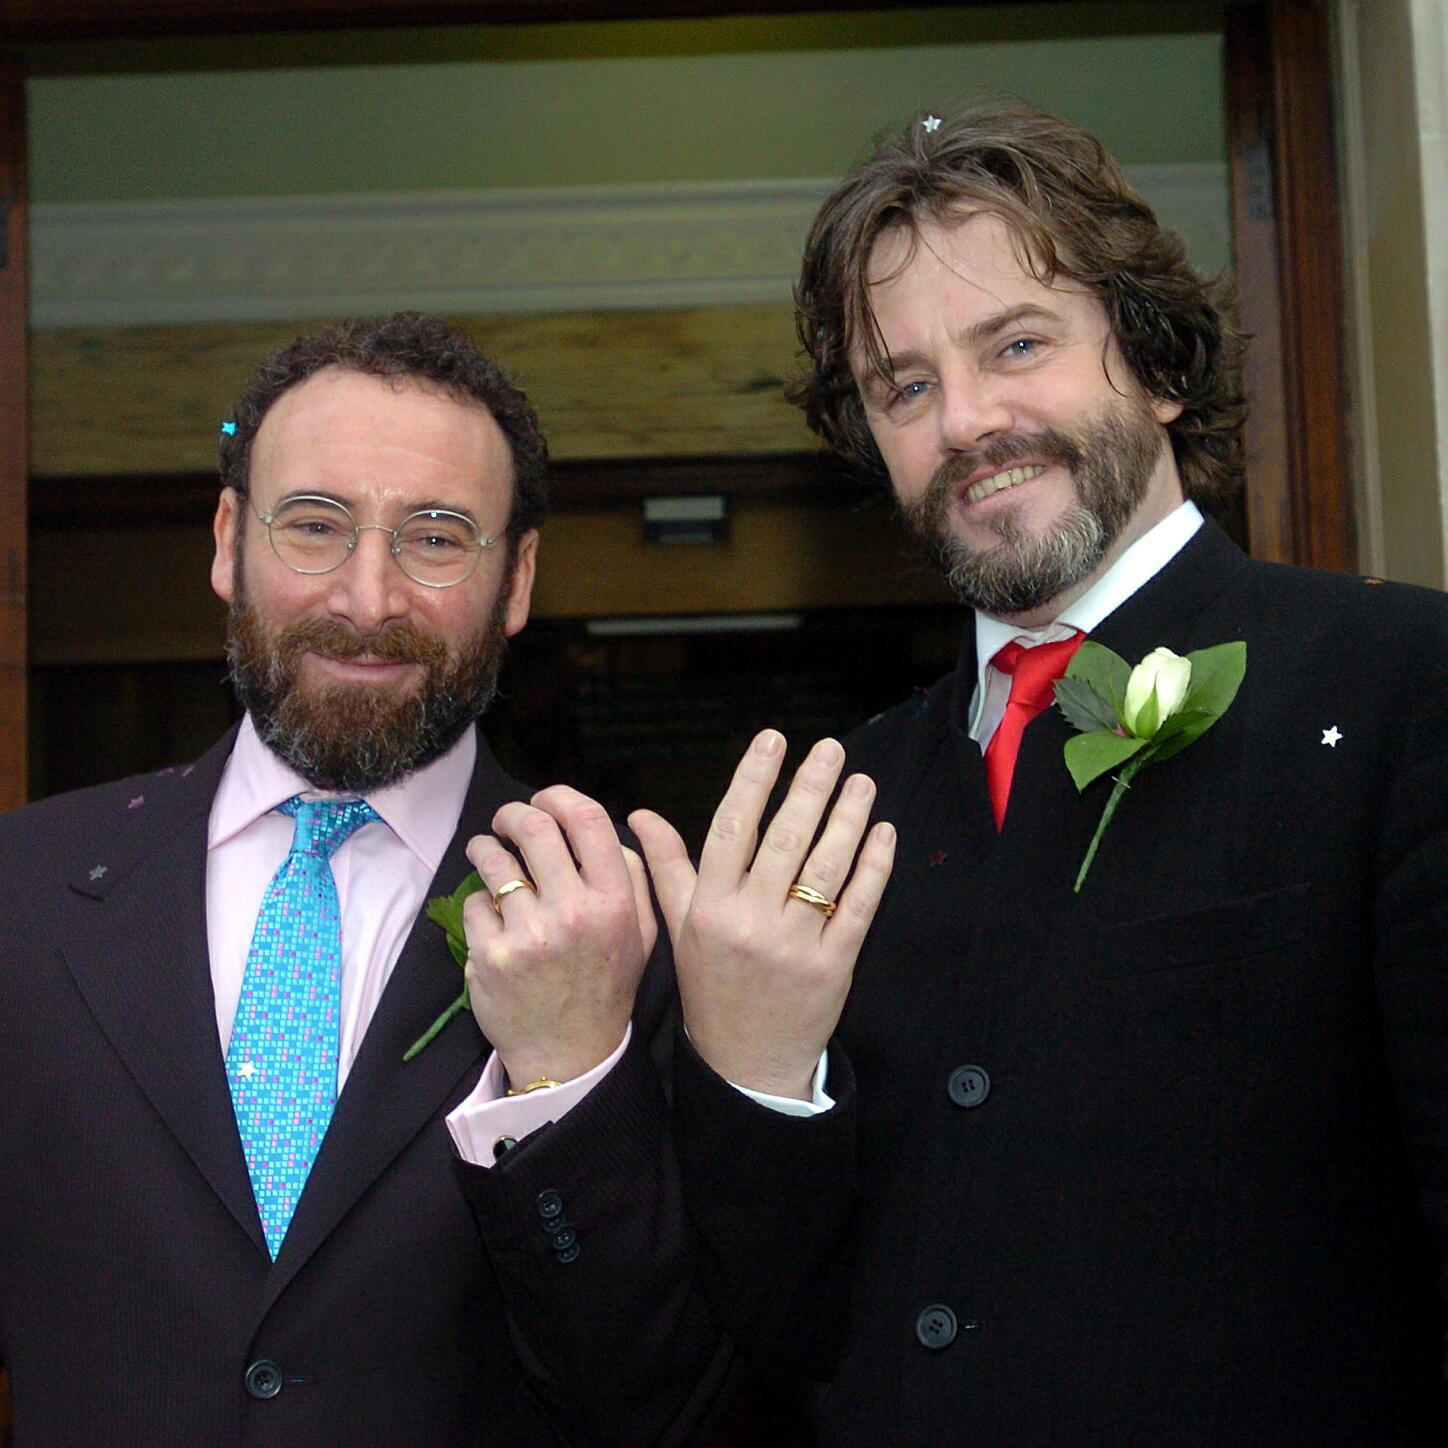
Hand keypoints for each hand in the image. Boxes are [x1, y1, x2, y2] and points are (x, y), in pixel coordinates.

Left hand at [463, 786, 656, 1088]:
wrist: (571, 1055)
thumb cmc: (606, 985)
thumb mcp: (641, 933)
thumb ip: (634, 875)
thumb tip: (603, 826)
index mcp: (614, 902)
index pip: (586, 820)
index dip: (558, 797)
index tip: (543, 799)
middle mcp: (573, 914)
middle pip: (534, 828)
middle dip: (513, 814)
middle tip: (506, 821)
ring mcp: (528, 935)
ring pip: (495, 862)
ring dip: (485, 849)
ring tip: (486, 853)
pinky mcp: (490, 957)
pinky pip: (473, 904)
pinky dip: (478, 903)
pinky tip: (490, 917)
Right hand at [631, 729, 894, 1099]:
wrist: (743, 1066)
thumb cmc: (709, 987)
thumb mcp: (679, 927)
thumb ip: (666, 866)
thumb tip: (641, 813)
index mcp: (709, 907)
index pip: (730, 828)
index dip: (753, 779)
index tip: (773, 740)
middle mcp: (749, 921)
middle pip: (784, 840)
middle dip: (810, 788)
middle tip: (831, 749)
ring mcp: (793, 945)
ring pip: (826, 867)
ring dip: (848, 818)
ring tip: (861, 782)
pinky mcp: (832, 967)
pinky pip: (858, 907)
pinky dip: (874, 867)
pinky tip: (882, 833)